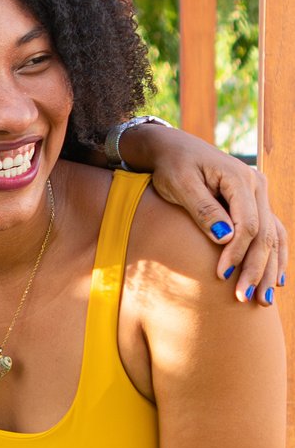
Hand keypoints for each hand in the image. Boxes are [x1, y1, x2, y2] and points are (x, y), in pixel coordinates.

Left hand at [129, 122, 286, 303]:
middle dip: (255, 268)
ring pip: (272, 236)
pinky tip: (275, 279)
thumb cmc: (171, 166)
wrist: (172, 148)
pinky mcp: (254, 202)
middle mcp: (256, 184)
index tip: (222, 277)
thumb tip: (225, 238)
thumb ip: (203, 209)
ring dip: (268, 268)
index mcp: (239, 178)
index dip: (238, 253)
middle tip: (245, 299)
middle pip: (265, 234)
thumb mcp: (180, 184)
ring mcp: (258, 193)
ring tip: (263, 300)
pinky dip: (274, 255)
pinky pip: (272, 231)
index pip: (248, 224)